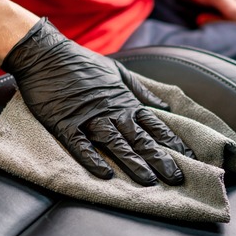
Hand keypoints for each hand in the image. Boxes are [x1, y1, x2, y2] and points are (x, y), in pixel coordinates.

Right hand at [1, 18, 193, 185]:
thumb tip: (163, 105)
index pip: (154, 125)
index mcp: (124, 101)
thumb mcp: (117, 72)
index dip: (172, 142)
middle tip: (177, 178)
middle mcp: (111, 112)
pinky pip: (80, 145)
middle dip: (160, 159)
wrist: (46, 54)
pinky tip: (104, 174)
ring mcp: (87, 118)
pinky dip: (92, 159)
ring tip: (148, 180)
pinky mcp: (64, 123)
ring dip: (133, 162)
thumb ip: (140, 91)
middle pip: (140, 138)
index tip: (189, 158)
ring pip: (115, 144)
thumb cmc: (82, 62)